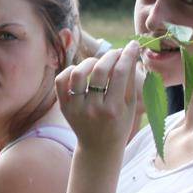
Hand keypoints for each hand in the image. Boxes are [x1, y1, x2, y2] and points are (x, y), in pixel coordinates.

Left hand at [55, 40, 140, 156]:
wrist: (98, 147)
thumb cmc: (119, 124)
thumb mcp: (130, 106)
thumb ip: (130, 81)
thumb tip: (130, 54)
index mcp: (114, 109)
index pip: (120, 73)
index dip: (127, 55)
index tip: (132, 45)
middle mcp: (93, 108)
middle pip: (100, 71)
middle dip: (110, 55)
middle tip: (116, 52)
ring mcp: (76, 108)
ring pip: (78, 74)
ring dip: (90, 62)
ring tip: (98, 62)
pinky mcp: (64, 107)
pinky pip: (60, 82)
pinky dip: (69, 71)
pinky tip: (80, 70)